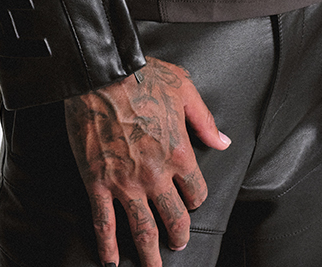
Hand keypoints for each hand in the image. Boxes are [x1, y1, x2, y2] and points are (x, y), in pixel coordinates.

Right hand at [64, 57, 230, 266]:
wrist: (99, 74)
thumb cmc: (141, 76)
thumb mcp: (183, 89)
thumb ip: (205, 120)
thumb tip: (223, 141)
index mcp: (178, 152)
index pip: (196, 192)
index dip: (196, 200)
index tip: (192, 201)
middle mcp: (155, 174)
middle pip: (174, 219)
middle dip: (179, 236)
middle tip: (179, 244)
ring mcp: (125, 183)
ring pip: (143, 230)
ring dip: (150, 254)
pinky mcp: (98, 183)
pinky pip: (104, 223)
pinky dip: (108, 247)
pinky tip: (111, 261)